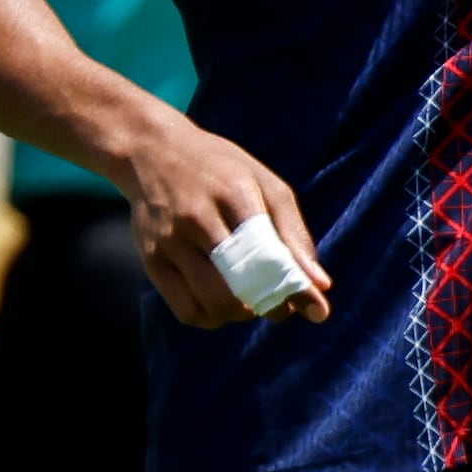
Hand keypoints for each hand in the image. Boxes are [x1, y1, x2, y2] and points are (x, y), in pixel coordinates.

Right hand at [119, 115, 329, 328]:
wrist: (152, 153)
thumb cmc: (221, 172)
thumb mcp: (265, 185)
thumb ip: (294, 234)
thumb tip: (320, 287)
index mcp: (233, 193)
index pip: (269, 253)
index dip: (294, 288)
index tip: (314, 308)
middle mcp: (197, 217)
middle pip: (239, 285)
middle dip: (268, 305)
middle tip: (280, 304)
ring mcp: (169, 241)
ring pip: (213, 304)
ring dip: (241, 314)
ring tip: (250, 300)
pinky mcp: (152, 261)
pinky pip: (187, 311)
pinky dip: (212, 318)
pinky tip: (221, 302)